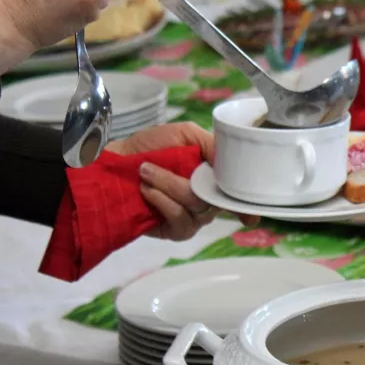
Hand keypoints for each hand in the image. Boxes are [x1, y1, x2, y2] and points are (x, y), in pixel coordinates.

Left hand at [106, 123, 259, 240]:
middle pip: (216, 198)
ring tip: (144, 175)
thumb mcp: (184, 133)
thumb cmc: (147, 148)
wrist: (113, 167)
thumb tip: (230, 162)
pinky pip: (182, 221)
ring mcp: (194, 217)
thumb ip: (213, 144)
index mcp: (214, 176)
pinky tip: (147, 192)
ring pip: (198, 207)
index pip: (238, 192)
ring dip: (168, 187)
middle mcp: (208, 198)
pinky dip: (163, 203)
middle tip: (152, 167)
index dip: (247, 205)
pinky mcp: (177, 231)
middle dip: (182, 181)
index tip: (250, 215)